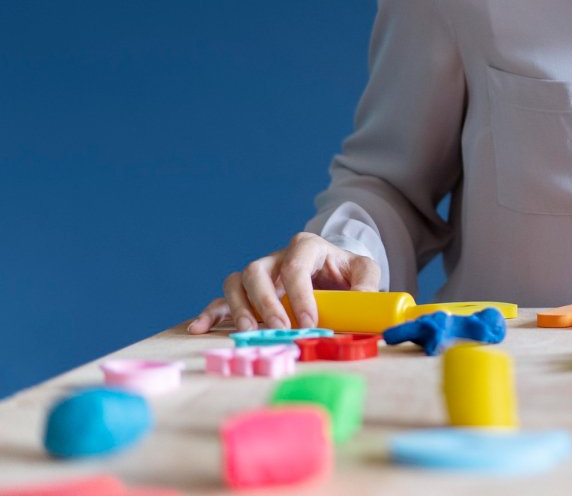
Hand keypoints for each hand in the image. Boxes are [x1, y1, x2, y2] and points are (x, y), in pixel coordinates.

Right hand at [187, 232, 379, 333]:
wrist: (334, 272)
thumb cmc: (346, 271)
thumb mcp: (364, 271)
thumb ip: (366, 285)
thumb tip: (362, 303)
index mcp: (306, 246)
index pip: (296, 267)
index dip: (301, 295)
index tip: (309, 320)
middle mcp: (277, 257)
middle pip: (258, 271)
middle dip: (266, 302)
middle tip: (280, 328)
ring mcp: (260, 274)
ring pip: (237, 281)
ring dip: (239, 307)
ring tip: (249, 331)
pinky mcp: (248, 292)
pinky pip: (222, 299)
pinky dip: (211, 313)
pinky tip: (199, 327)